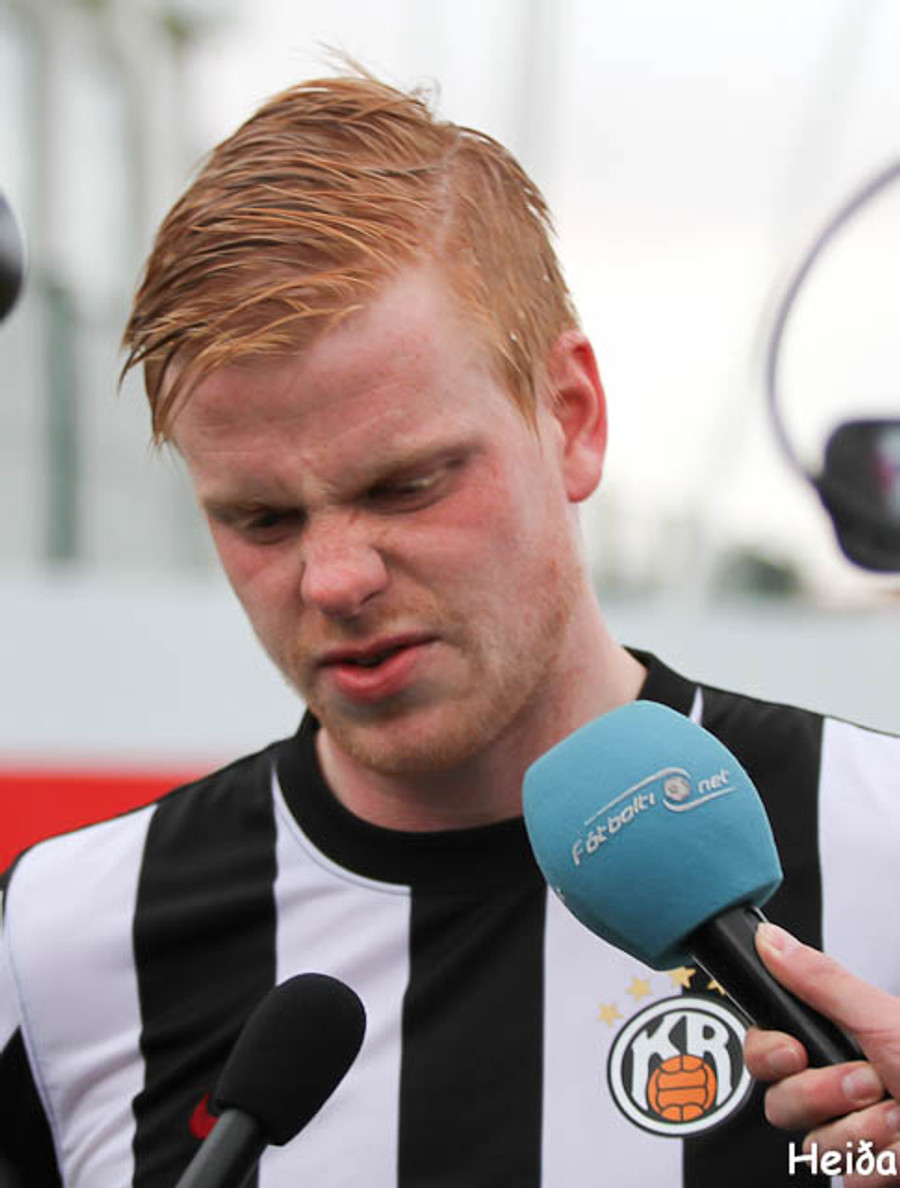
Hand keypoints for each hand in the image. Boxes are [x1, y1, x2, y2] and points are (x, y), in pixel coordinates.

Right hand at [744, 922, 899, 1184]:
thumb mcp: (883, 1019)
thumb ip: (821, 980)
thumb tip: (771, 939)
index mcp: (837, 1042)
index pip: (766, 1048)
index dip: (770, 1053)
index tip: (794, 1053)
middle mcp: (839, 1087)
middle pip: (780, 1100)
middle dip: (826, 1095)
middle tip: (868, 1083)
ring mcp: (855, 1133)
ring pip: (813, 1143)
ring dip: (865, 1132)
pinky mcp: (870, 1173)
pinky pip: (846, 1177)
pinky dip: (880, 1166)